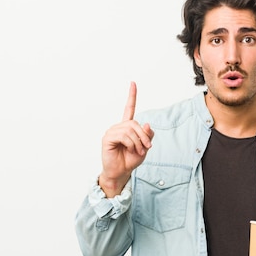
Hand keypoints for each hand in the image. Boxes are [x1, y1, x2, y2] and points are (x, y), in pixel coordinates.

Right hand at [99, 82, 153, 196]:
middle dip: (144, 136)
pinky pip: (123, 136)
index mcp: (127, 127)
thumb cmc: (131, 159)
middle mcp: (118, 127)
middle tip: (147, 147)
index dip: (131, 96)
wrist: (122, 172)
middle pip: (135, 123)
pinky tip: (130, 149)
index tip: (133, 83)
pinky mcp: (107, 138)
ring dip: (138, 142)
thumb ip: (148, 135)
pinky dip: (131, 143)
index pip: (129, 108)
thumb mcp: (145, 147)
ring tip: (139, 151)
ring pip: (130, 129)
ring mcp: (112, 131)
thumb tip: (147, 123)